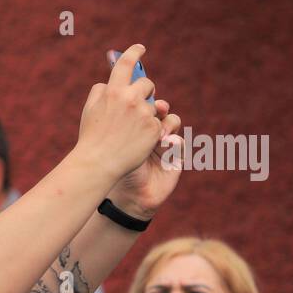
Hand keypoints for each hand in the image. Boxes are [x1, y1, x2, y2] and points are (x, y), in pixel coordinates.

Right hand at [73, 43, 160, 181]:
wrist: (99, 164)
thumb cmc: (91, 138)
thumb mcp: (89, 110)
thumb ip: (99, 91)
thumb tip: (109, 82)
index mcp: (113, 91)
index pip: (126, 64)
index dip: (133, 53)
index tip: (140, 48)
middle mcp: (130, 99)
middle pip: (147, 84)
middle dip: (145, 91)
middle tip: (139, 101)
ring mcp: (144, 114)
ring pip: (153, 106)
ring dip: (146, 114)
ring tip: (130, 131)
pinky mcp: (154, 129)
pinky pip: (157, 123)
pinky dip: (150, 131)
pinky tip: (137, 141)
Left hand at [106, 99, 183, 219]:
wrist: (126, 197)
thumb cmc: (117, 171)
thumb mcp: (114, 147)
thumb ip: (117, 126)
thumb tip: (112, 97)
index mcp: (134, 126)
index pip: (143, 106)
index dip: (145, 99)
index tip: (144, 95)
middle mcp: (150, 132)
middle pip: (160, 110)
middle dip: (160, 107)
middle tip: (157, 108)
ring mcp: (164, 143)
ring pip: (173, 122)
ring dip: (169, 123)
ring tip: (159, 132)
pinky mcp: (176, 157)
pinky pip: (181, 143)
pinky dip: (175, 141)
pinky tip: (168, 144)